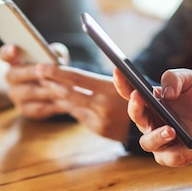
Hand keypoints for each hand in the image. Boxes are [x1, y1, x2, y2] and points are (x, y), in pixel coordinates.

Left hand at [0, 42, 129, 141]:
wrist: (153, 124)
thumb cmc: (137, 94)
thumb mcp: (126, 82)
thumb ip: (103, 75)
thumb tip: (85, 61)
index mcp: (110, 90)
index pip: (77, 78)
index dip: (57, 72)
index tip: (41, 66)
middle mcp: (103, 106)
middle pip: (68, 92)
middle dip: (50, 81)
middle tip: (37, 71)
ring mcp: (98, 120)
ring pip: (70, 104)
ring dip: (55, 92)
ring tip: (44, 81)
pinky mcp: (97, 128)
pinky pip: (77, 113)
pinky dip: (67, 104)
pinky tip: (59, 96)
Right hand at [0, 43, 63, 118]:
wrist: (60, 89)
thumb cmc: (54, 68)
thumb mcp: (56, 56)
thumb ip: (55, 52)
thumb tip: (55, 55)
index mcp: (15, 60)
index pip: (5, 54)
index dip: (7, 52)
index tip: (15, 49)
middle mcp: (11, 77)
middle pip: (15, 75)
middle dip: (31, 72)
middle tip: (46, 72)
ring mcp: (16, 94)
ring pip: (29, 92)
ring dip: (46, 89)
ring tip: (63, 88)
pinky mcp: (25, 109)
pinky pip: (37, 108)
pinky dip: (51, 104)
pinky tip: (65, 102)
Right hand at [113, 68, 191, 166]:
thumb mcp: (190, 80)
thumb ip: (175, 78)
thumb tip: (166, 93)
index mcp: (148, 103)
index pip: (130, 93)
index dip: (122, 83)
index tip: (118, 69)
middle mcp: (148, 123)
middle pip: (135, 117)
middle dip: (135, 107)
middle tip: (139, 97)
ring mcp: (158, 142)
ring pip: (148, 143)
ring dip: (158, 136)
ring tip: (172, 130)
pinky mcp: (172, 157)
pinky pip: (177, 156)